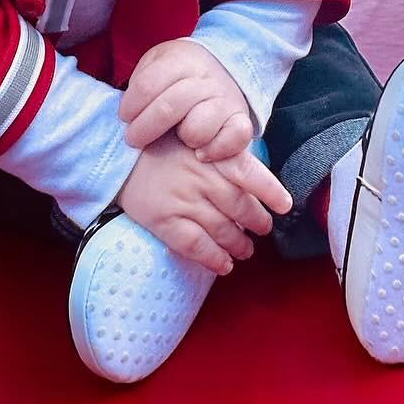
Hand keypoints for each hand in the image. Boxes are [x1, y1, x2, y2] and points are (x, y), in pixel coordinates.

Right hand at [116, 133, 291, 275]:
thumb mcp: (196, 138)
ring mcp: (184, 201)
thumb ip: (223, 155)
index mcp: (213, 155)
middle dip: (257, 222)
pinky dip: (214, 259)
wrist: (118, 155)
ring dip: (240, 245)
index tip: (285, 205)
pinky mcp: (165, 221)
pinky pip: (197, 246)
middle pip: (242, 207)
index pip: (252, 174)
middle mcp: (203, 178)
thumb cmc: (162, 146)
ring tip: (245, 250)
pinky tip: (223, 265)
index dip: (272, 192)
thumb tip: (252, 180)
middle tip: (262, 229)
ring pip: (224, 231)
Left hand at [120, 38, 253, 160]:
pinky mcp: (241, 119)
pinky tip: (200, 152)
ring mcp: (225, 99)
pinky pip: (234, 139)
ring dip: (182, 137)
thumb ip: (142, 80)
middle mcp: (206, 77)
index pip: (148, 85)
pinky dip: (215, 150)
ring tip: (177, 136)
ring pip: (198, 128)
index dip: (130, 106)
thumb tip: (128, 112)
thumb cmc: (178, 73)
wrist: (222, 66)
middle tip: (133, 138)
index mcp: (181, 59)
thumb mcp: (156, 62)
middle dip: (144, 128)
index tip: (124, 117)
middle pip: (169, 107)